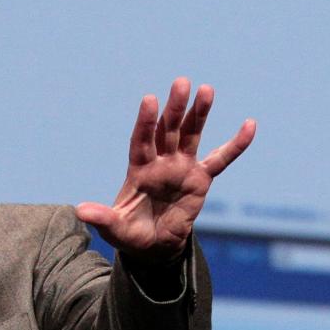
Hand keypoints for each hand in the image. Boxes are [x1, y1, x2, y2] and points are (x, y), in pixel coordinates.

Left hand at [76, 77, 255, 263]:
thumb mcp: (115, 228)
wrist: (153, 247)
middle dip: (174, 108)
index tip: (149, 100)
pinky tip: (250, 125)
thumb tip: (79, 211)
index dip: (145, 121)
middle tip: (181, 83)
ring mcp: (181, 168)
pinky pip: (221, 159)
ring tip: (206, 90)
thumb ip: (102, 218)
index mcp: (138, 169)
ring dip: (199, 114)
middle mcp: (160, 162)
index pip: (141, 141)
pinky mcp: (201, 179)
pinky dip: (235, 145)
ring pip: (191, 135)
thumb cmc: (130, 234)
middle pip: (167, 130)